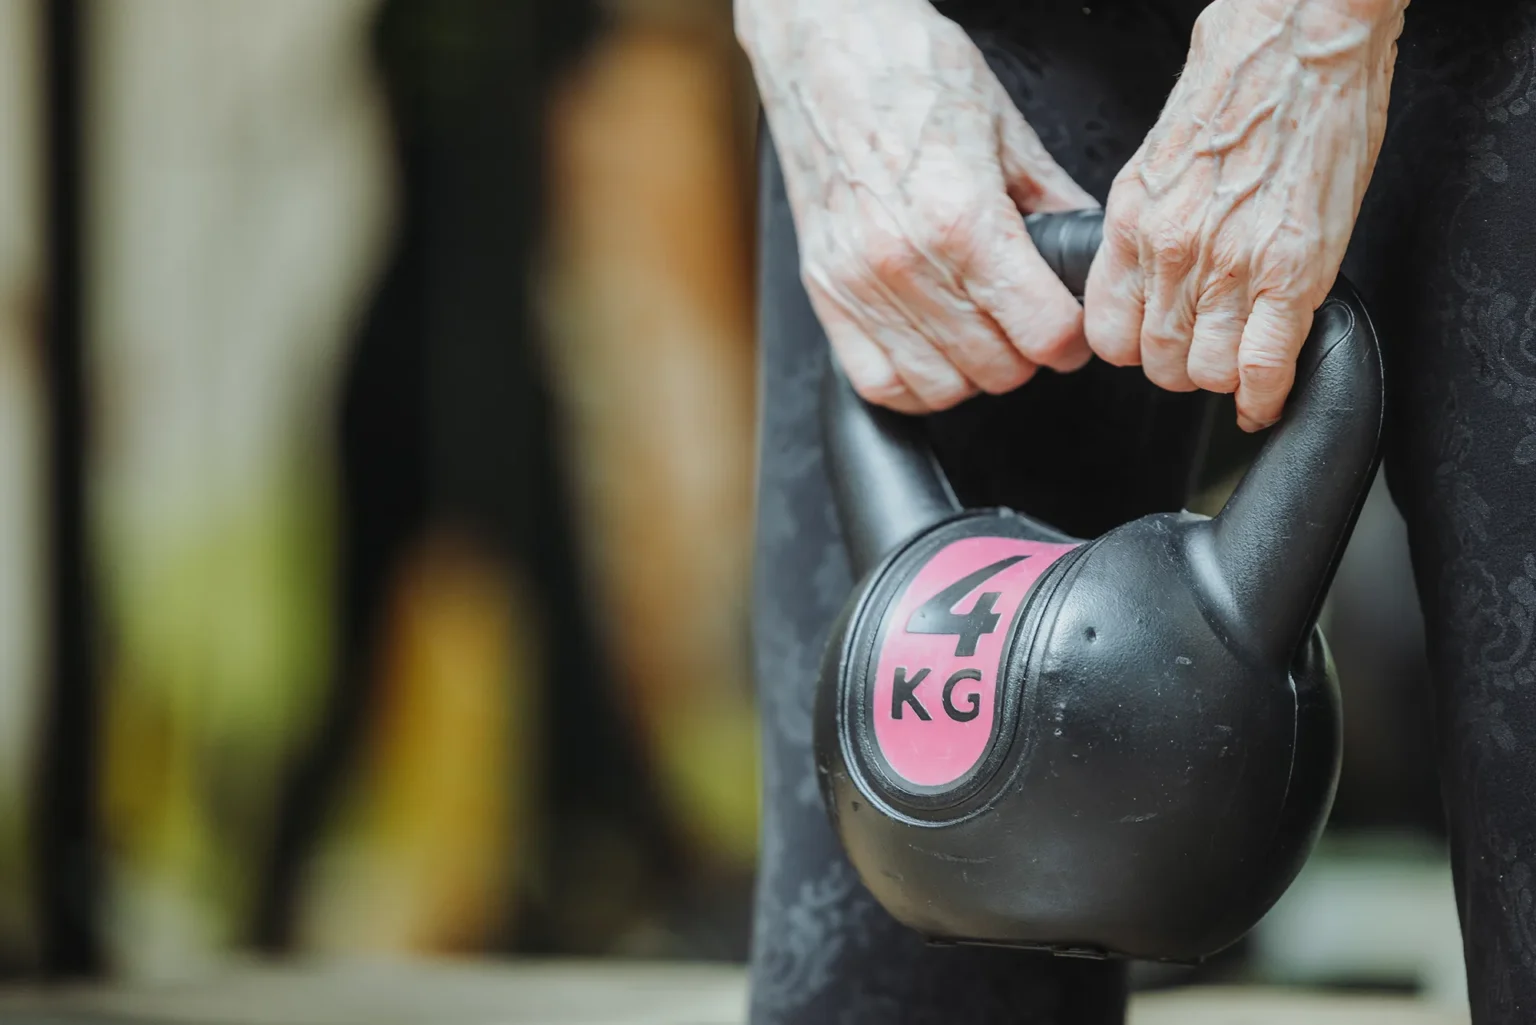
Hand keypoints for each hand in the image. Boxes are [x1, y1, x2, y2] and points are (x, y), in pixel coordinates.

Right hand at [737, 0, 1096, 411]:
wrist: (826, 47)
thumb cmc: (909, 74)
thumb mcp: (1006, 131)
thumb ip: (1052, 204)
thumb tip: (1085, 254)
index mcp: (962, 219)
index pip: (1042, 332)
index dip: (1072, 338)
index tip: (1071, 329)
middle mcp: (905, 262)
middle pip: (997, 368)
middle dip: (1026, 353)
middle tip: (1028, 324)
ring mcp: (859, 284)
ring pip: (941, 386)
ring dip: (973, 372)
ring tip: (982, 336)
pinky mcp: (825, 292)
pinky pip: (878, 383)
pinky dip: (914, 384)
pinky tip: (934, 354)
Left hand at [1084, 0, 1404, 430]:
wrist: (1296, 40)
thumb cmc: (1235, 85)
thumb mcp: (1157, 160)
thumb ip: (1147, 223)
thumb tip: (1144, 265)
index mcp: (1132, 222)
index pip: (1106, 333)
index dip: (1131, 349)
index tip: (1152, 343)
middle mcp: (1171, 250)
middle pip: (1156, 362)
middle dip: (1179, 366)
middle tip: (1202, 349)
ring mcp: (1230, 267)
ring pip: (1206, 373)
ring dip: (1222, 378)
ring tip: (1237, 360)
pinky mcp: (1293, 273)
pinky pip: (1263, 366)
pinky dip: (1265, 395)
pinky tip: (1263, 401)